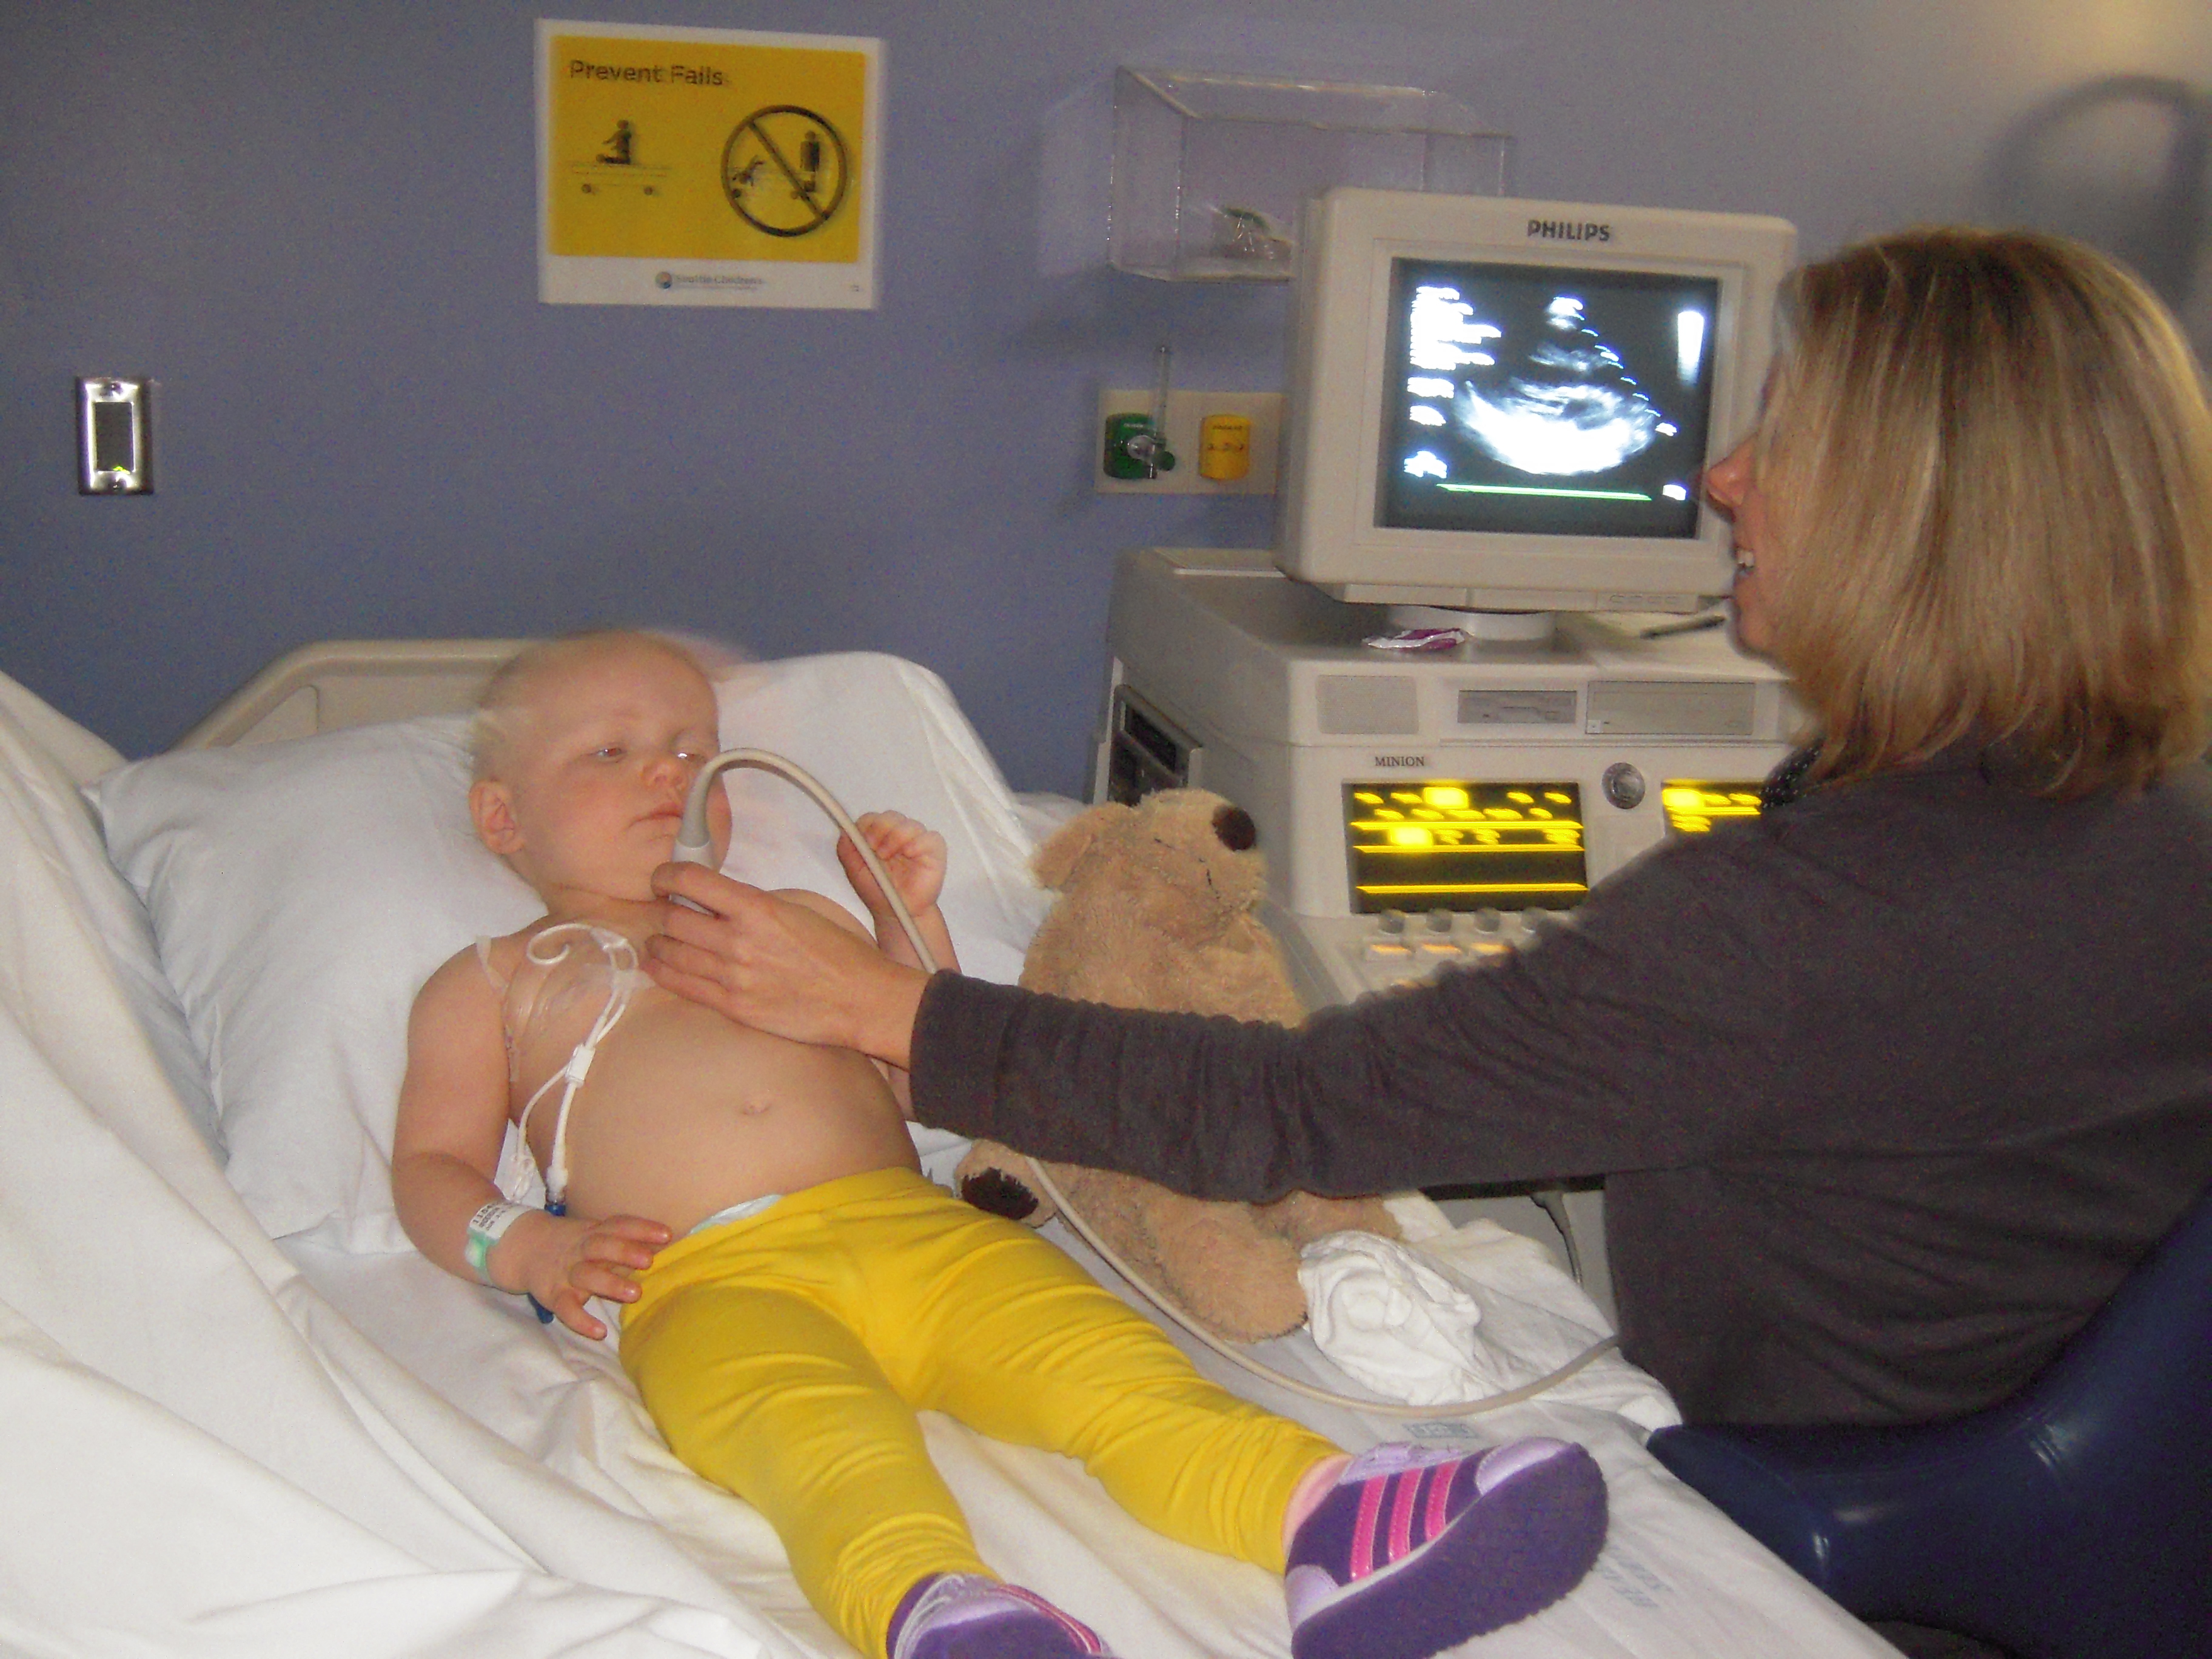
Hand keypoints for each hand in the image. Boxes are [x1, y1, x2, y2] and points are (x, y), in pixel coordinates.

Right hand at [498, 1210, 670, 1341]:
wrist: (525, 1249)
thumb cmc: (576, 1245)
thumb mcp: (596, 1236)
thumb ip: (625, 1242)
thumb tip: (666, 1244)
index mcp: (594, 1233)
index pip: (618, 1225)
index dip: (642, 1228)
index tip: (667, 1234)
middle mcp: (580, 1250)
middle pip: (601, 1246)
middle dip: (624, 1252)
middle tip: (649, 1261)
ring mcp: (566, 1272)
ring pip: (586, 1275)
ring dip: (611, 1283)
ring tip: (636, 1294)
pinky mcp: (553, 1295)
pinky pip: (566, 1308)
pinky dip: (581, 1320)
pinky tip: (599, 1331)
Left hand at [647, 862, 929, 1064]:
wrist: (859, 998)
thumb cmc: (838, 953)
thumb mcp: (799, 909)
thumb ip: (755, 905)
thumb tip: (721, 903)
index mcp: (758, 908)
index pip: (692, 880)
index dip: (666, 875)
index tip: (662, 878)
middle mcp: (739, 940)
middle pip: (673, 918)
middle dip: (663, 911)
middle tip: (664, 910)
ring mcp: (733, 976)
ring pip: (671, 952)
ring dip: (659, 942)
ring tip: (660, 939)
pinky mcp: (733, 1006)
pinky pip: (682, 986)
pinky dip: (662, 971)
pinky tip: (657, 965)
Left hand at [838, 811, 946, 919]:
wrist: (897, 914)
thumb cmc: (878, 892)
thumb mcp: (854, 871)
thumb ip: (846, 849)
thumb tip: (845, 830)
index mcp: (879, 837)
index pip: (873, 818)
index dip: (867, 826)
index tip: (864, 842)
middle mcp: (898, 836)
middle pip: (891, 816)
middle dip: (880, 829)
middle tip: (876, 849)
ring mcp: (917, 842)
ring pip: (911, 824)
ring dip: (896, 836)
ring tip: (889, 855)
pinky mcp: (934, 852)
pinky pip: (932, 837)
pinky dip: (919, 842)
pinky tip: (910, 853)